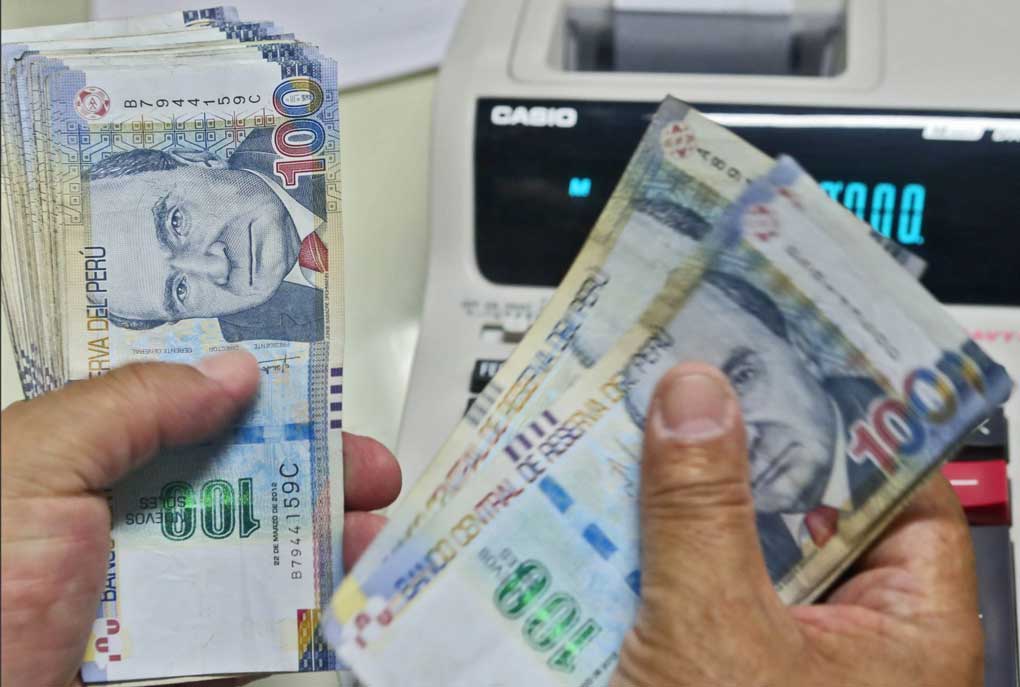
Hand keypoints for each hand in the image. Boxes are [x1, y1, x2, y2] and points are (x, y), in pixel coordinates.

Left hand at [0, 352, 401, 686]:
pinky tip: (338, 603)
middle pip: (238, 486)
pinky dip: (298, 622)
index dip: (255, 400)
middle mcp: (119, 527)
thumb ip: (130, 408)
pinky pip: (245, 639)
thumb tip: (231, 372)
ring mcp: (146, 601)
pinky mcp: (168, 665)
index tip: (316, 396)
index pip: (183, 413)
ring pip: (254, 562)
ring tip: (376, 540)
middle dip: (314, 474)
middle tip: (369, 474)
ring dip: (323, 546)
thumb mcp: (33, 467)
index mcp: (83, 465)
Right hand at [612, 363, 981, 686]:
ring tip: (645, 426)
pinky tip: (613, 507)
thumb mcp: (714, 627)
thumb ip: (703, 508)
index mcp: (907, 632)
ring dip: (691, 503)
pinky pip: (702, 592)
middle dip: (746, 453)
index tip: (797, 354)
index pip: (904, 492)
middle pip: (812, 515)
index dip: (853, 419)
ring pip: (746, 552)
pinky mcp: (724, 671)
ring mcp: (786, 661)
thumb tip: (695, 390)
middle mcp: (857, 642)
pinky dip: (663, 555)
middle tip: (698, 379)